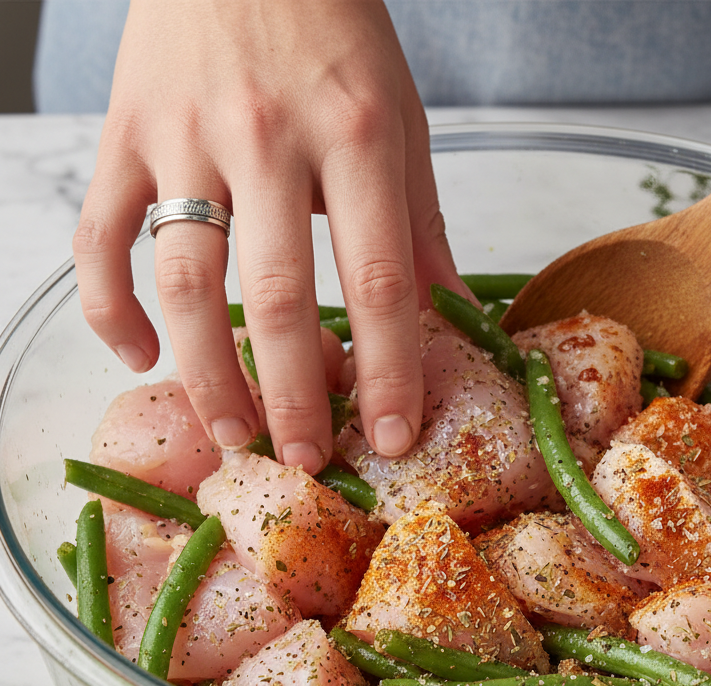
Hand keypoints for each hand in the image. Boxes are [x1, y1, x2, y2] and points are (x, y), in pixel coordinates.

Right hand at [74, 0, 466, 472]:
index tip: (393, 435)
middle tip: (306, 459)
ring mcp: (184, 138)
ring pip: (182, 281)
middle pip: (275, 296)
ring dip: (205, 374)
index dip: (390, 370)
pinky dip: (109, 307)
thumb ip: (420, 223)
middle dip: (293, 395)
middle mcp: (266, 139)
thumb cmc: (334, 32)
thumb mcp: (401, 120)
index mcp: (355, 136)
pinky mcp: (123, 135)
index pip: (379, 280)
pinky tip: (139, 356)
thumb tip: (453, 317)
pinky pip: (99, 237)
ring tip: (233, 434)